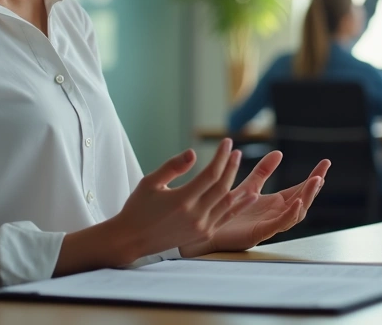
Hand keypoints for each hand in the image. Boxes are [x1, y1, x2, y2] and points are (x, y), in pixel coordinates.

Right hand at [109, 139, 257, 261]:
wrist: (131, 240)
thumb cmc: (138, 208)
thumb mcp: (150, 182)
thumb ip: (173, 167)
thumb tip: (193, 152)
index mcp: (181, 200)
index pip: (210, 174)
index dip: (221, 156)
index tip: (226, 142)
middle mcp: (195, 215)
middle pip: (222, 186)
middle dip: (231, 166)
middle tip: (235, 151)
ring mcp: (201, 227)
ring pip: (228, 203)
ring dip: (238, 183)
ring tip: (241, 167)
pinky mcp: (203, 235)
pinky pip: (226, 218)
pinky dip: (239, 206)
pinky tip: (249, 195)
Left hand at [180, 152, 330, 256]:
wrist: (204, 228)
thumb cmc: (225, 211)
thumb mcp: (248, 186)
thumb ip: (263, 171)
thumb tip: (278, 153)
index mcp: (274, 205)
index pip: (299, 190)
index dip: (313, 178)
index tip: (324, 163)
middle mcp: (275, 215)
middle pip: (302, 201)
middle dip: (314, 187)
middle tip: (324, 171)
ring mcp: (269, 225)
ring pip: (296, 213)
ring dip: (306, 197)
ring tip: (315, 181)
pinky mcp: (259, 234)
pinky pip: (280, 225)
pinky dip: (291, 214)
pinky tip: (297, 201)